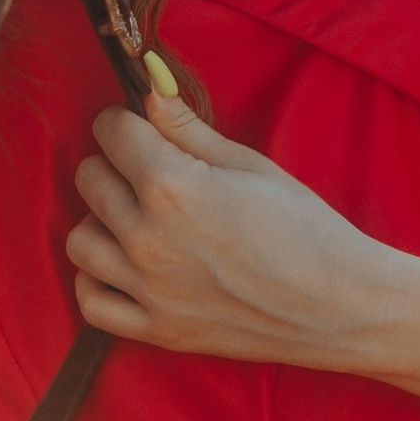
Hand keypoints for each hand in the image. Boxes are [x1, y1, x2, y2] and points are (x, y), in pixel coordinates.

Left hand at [66, 91, 403, 369]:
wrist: (340, 305)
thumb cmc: (306, 229)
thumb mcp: (250, 165)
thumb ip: (188, 130)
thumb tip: (148, 90)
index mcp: (171, 187)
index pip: (110, 132)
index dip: (124, 123)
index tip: (142, 131)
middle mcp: (148, 238)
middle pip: (89, 179)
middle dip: (113, 165)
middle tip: (147, 172)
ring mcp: (148, 290)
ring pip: (79, 239)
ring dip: (100, 221)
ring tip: (136, 219)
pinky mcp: (157, 330)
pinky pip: (90, 302)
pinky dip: (97, 281)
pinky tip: (124, 266)